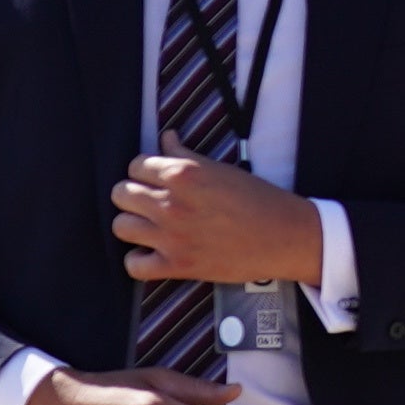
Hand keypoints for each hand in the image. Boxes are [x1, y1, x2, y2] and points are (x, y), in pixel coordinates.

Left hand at [115, 151, 324, 288]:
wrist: (285, 237)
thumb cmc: (259, 199)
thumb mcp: (223, 170)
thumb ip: (186, 155)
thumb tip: (166, 138)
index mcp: (184, 174)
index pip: (135, 165)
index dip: (144, 171)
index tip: (153, 178)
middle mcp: (172, 204)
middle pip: (120, 194)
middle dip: (132, 195)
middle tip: (149, 201)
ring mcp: (171, 237)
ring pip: (120, 227)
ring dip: (133, 225)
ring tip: (149, 226)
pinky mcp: (176, 266)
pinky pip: (133, 265)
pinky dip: (138, 260)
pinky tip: (152, 253)